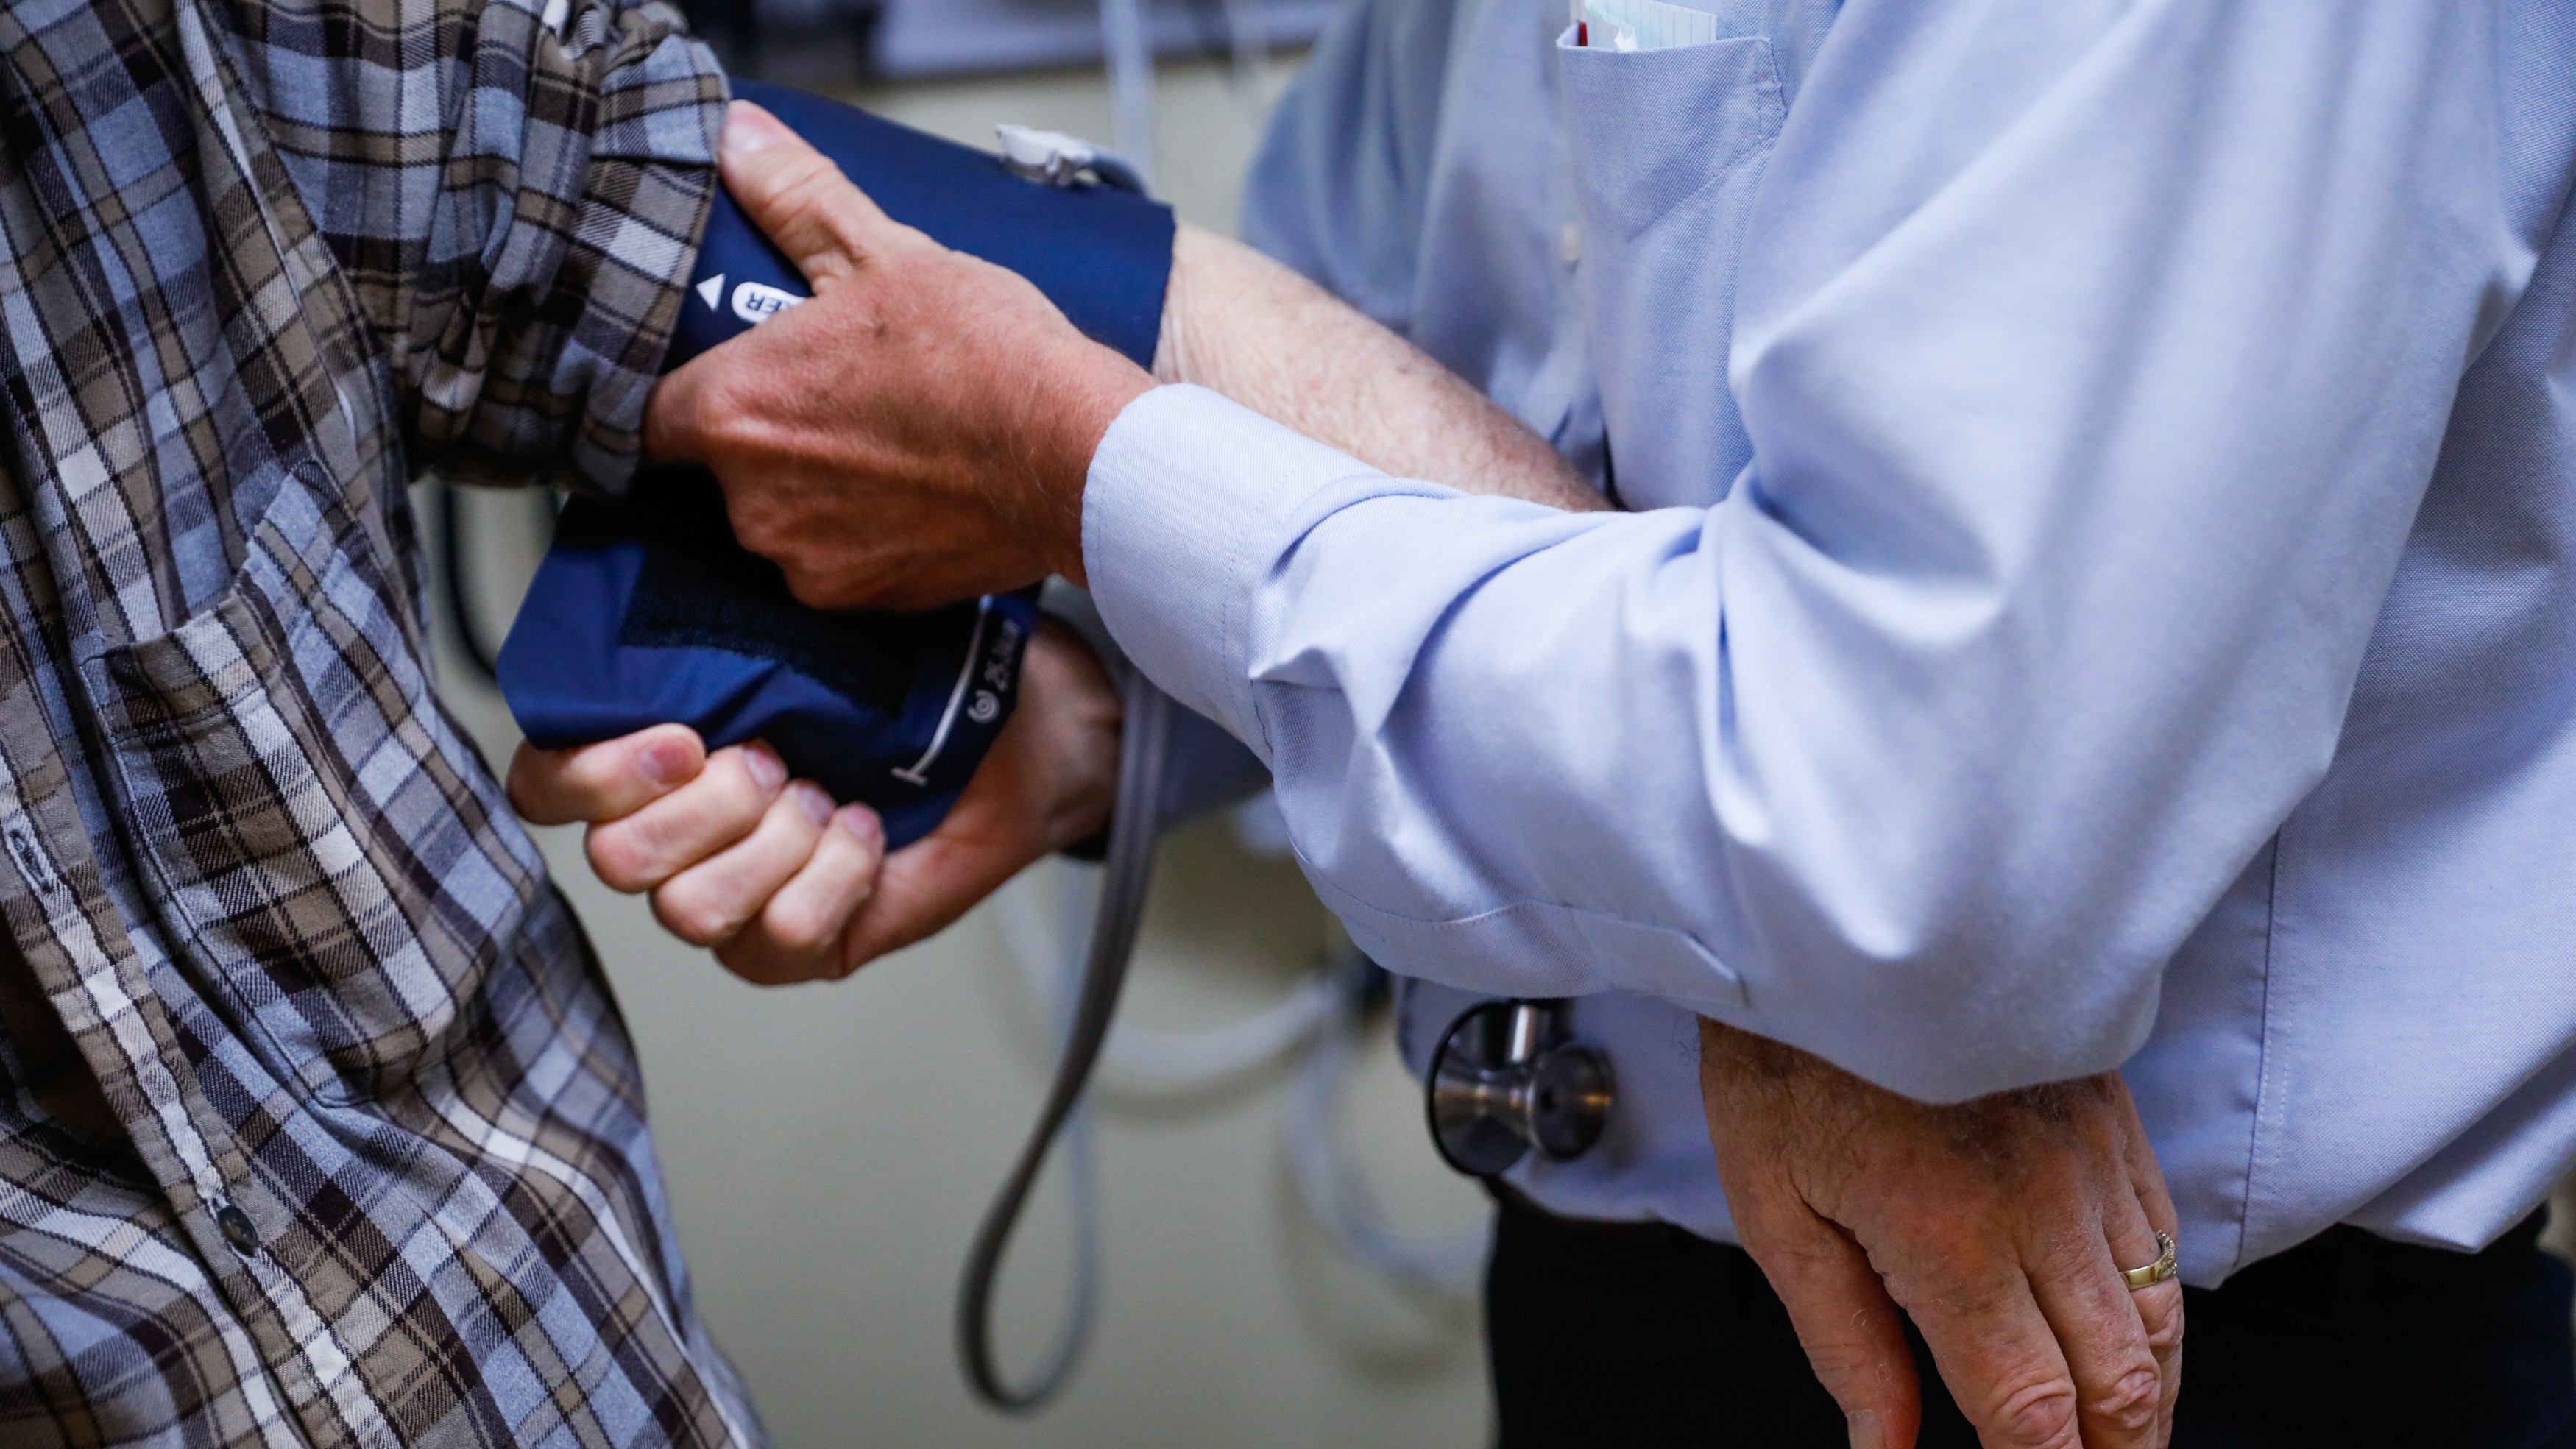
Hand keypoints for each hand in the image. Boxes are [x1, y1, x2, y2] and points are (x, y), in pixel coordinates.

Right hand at [507, 620, 1121, 981]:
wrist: (1025, 729)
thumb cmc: (913, 674)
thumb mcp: (811, 622)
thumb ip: (722, 613)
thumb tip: (668, 555)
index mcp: (648, 755)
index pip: (546, 787)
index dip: (593, 772)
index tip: (685, 734)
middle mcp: (675, 837)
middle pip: (617, 861)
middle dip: (709, 806)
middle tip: (778, 757)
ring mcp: (733, 901)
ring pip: (690, 910)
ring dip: (773, 845)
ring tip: (826, 796)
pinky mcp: (800, 948)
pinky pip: (783, 937)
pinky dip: (837, 876)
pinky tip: (868, 832)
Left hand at [644, 102, 1151, 610]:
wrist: (1079, 458)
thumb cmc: (985, 359)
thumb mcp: (886, 253)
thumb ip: (795, 199)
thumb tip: (739, 137)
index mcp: (734, 411)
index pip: (648, 418)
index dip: (680, 395)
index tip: (720, 382)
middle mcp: (752, 502)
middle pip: (724, 470)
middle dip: (770, 436)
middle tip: (837, 396)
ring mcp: (809, 561)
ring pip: (785, 520)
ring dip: (818, 489)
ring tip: (889, 443)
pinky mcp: (867, 601)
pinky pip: (841, 565)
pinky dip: (868, 536)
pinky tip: (919, 493)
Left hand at [1699, 1020, 2182, 1448]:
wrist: (1832, 919)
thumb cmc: (1784, 1054)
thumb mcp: (1775, 1208)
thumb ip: (1844, 1342)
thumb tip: (1886, 1448)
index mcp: (1951, 1233)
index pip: (2033, 1409)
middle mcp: (2041, 1202)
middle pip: (2119, 1382)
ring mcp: (2088, 1157)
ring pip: (2158, 1317)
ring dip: (2146, 1399)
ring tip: (2118, 1442)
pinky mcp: (2109, 1117)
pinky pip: (2161, 1238)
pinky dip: (2156, 1310)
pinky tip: (2129, 1343)